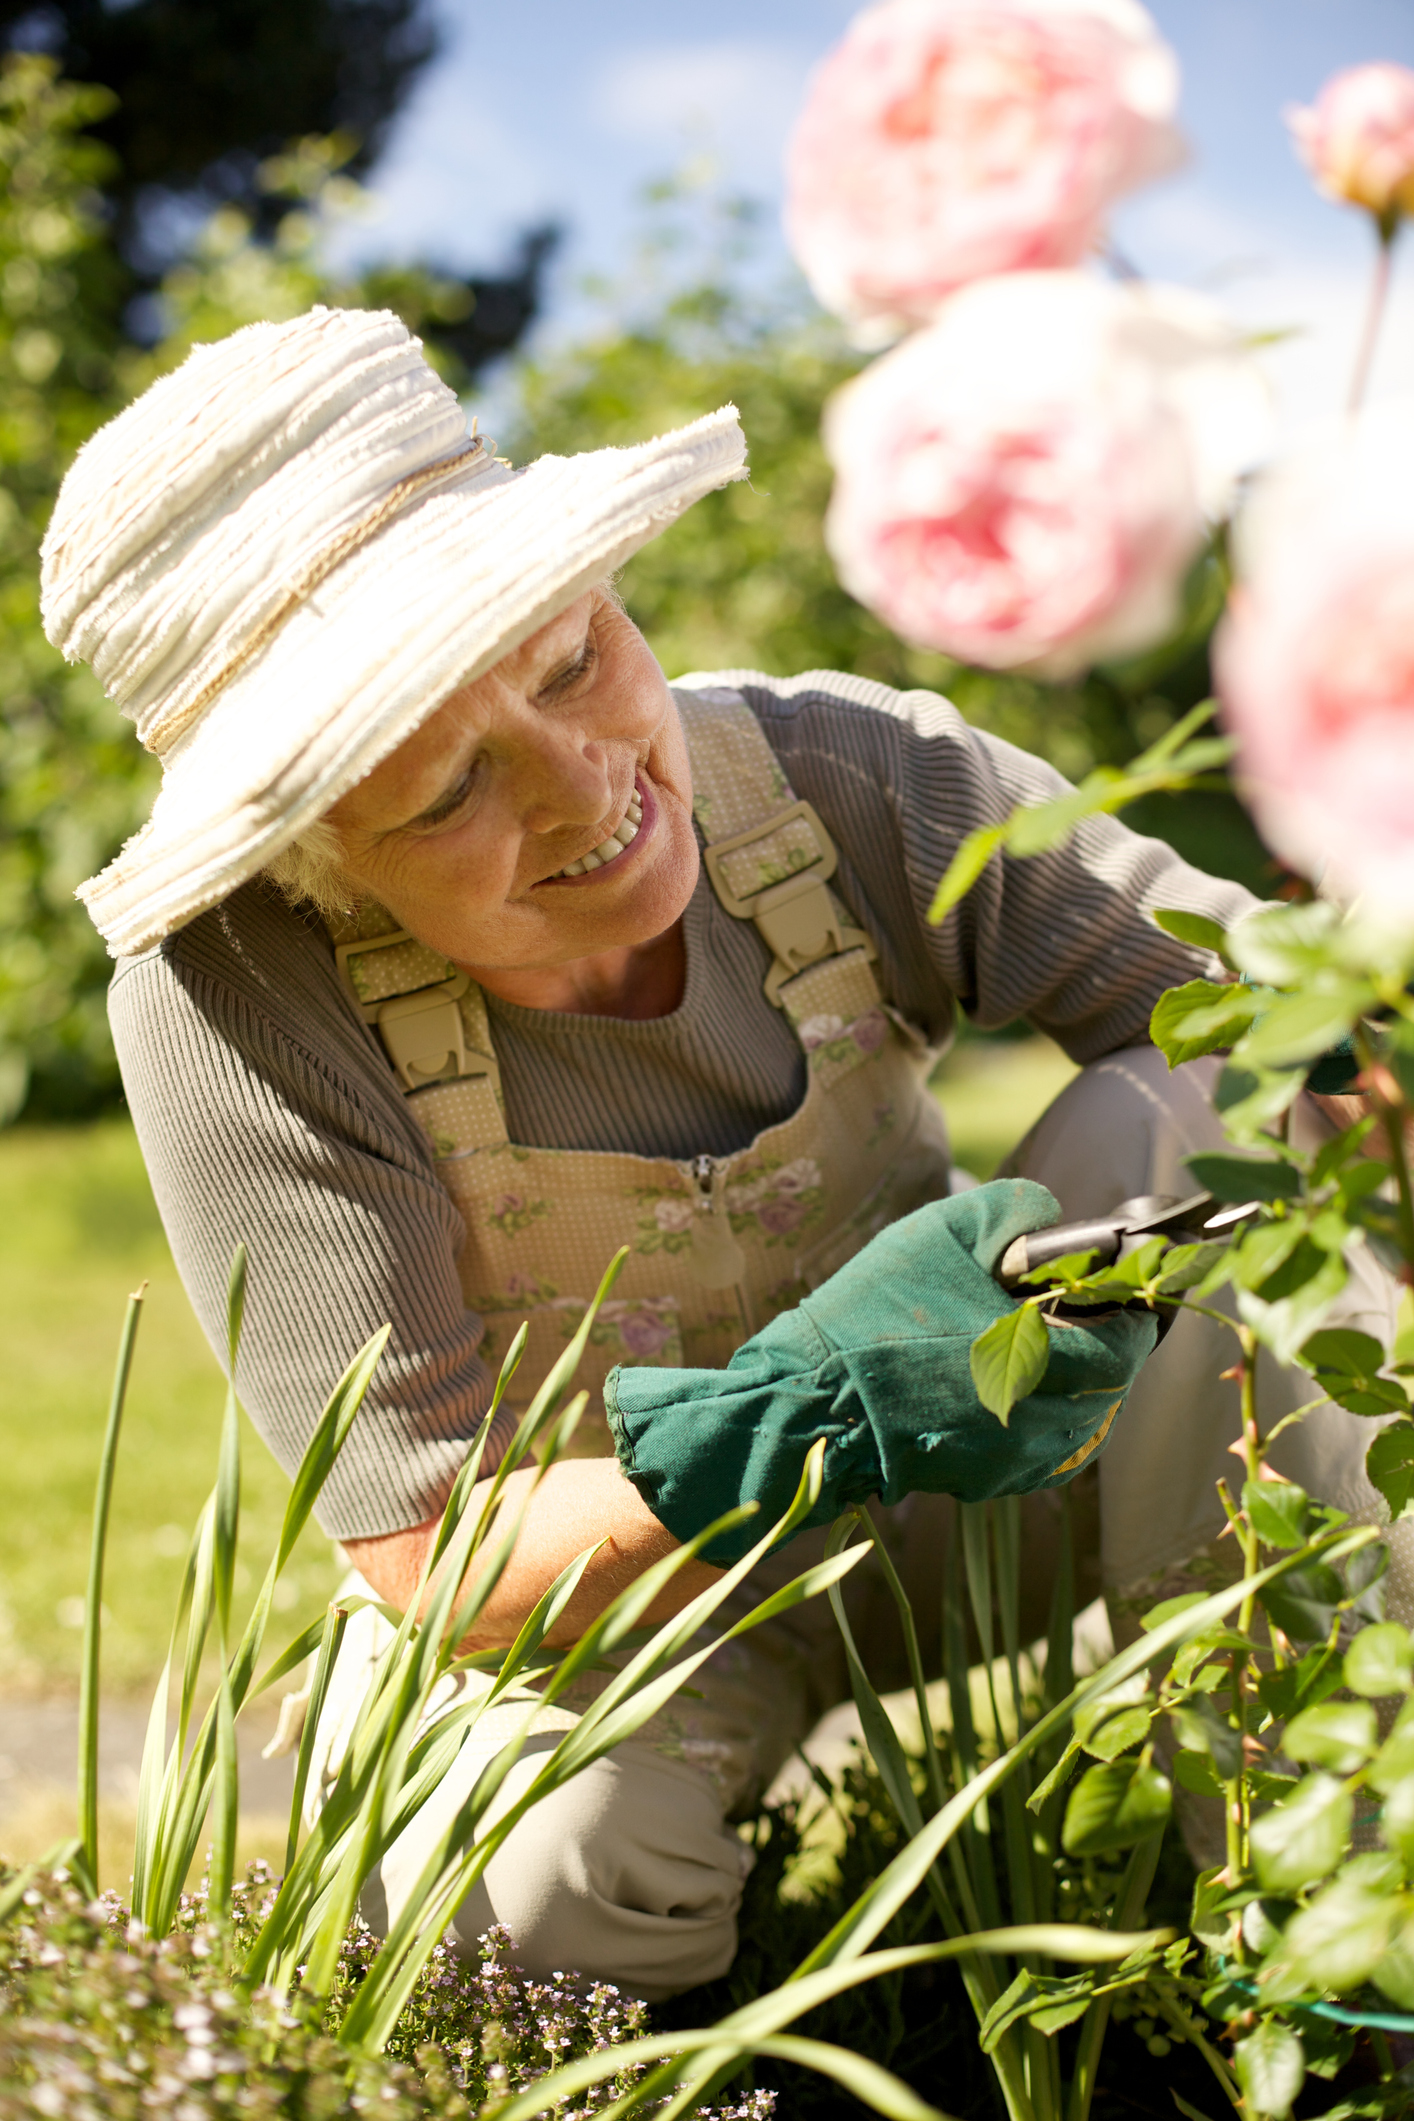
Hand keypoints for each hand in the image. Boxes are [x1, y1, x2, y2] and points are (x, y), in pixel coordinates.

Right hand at [606, 1179, 1157, 1563]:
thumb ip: (1012, 1210)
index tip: (1113, 1275)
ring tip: (1023, 1333)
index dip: (1129, 1299)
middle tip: (1062, 1298)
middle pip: (1112, 1375)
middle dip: (1097, 1333)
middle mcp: (1050, 1424)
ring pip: (1081, 1410)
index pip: (1132, 1335)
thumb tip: (1053, 1216)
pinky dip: (1035, 1404)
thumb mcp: (941, 1234)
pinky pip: (1042, 1438)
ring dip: (1069, 1370)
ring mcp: (1021, 1460)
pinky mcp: (991, 1479)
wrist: (808, 1404)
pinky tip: (993, 1373)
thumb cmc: (873, 1317)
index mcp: (1050, 1366)